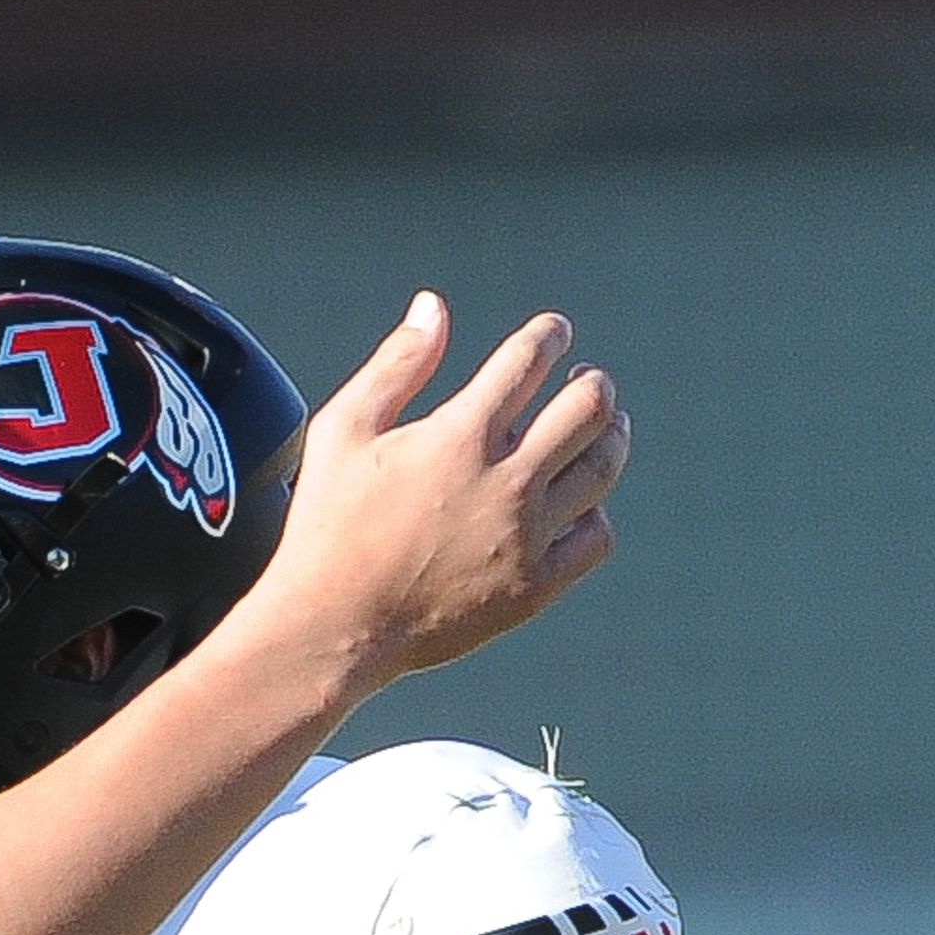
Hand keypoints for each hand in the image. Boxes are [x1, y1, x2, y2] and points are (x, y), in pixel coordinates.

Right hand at [250, 295, 629, 687]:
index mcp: (463, 433)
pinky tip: (578, 504)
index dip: (549, 335)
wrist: (331, 628)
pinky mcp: (534, 586)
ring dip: (608, 437)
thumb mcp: (343, 431)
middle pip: (589, 406)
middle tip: (583, 381)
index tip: (552, 335)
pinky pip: (596, 537)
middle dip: (591, 382)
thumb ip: (395, 364)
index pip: (531, 358)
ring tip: (599, 430)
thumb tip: (433, 307)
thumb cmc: (326, 527)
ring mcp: (527, 535)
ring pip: (603, 467)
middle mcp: (507, 479)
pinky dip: (595, 513)